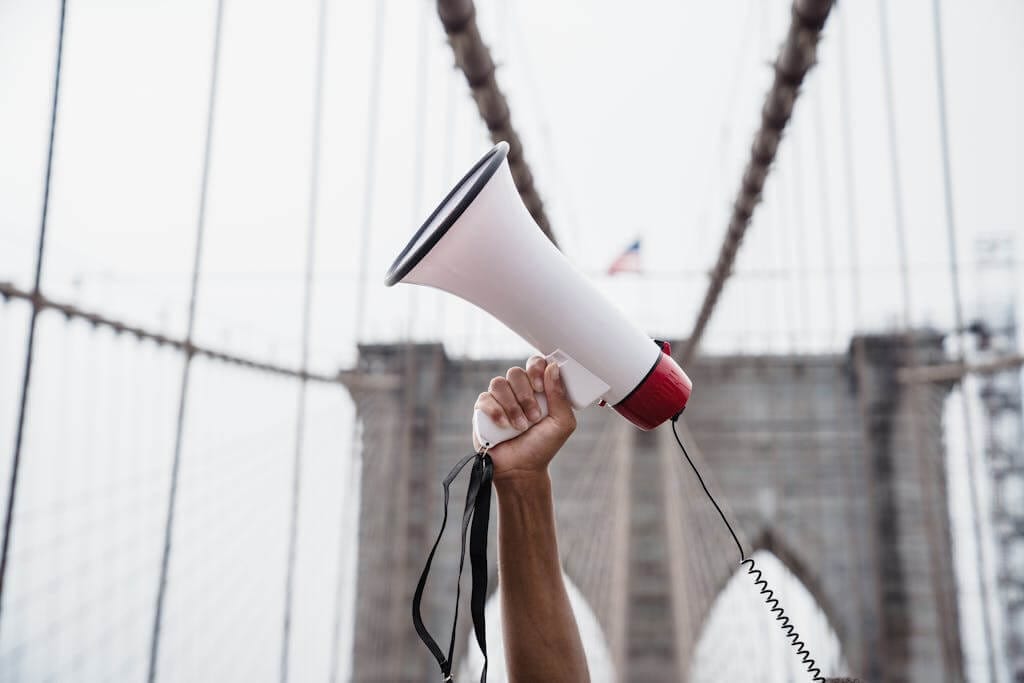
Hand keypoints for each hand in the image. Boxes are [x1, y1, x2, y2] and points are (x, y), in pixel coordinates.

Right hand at [473, 355, 576, 482]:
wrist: (521, 469)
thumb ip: (560, 396)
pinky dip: (496, 412)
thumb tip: (553, 367)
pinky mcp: (483, 410)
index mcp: (537, 389)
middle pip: (515, 372)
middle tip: (534, 416)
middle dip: (526, 395)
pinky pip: (485, 399)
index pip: (534, 363)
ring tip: (521, 426)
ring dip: (512, 406)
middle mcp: (517, 390)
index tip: (540, 387)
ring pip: (498, 383)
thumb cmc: (542, 446)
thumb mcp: (562, 423)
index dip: (535, 369)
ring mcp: (499, 399)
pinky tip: (504, 427)